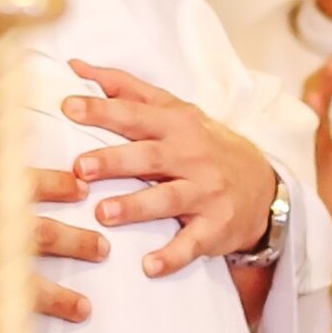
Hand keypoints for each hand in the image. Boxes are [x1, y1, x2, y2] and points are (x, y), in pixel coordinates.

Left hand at [62, 60, 277, 277]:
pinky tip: (149, 266)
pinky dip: (173, 256)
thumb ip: (124, 88)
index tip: (68, 107)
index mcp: (176, 124)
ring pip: (168, 198)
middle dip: (114, 160)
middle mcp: (190, 155)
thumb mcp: (172, 110)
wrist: (263, 184)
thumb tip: (75, 66)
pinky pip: (193, 243)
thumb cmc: (202, 143)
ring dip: (135, 206)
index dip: (103, 110)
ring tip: (103, 213)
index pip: (135, 113)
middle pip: (148, 155)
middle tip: (80, 167)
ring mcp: (205, 192)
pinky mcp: (215, 227)